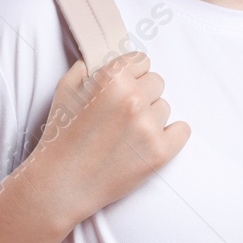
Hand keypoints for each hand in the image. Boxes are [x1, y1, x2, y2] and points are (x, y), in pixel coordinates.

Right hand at [18, 51, 189, 226]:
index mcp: (112, 78)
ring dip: (150, 117)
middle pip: (157, 83)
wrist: (62, 184)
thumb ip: (87, 67)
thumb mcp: (64, 89)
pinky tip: (150, 141)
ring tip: (126, 134)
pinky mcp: (160, 152)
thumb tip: (103, 59)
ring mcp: (148, 127)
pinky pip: (182, 130)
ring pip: (165, 108)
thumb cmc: (60, 137)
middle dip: (141, 94)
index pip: (142, 61)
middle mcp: (133, 99)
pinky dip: (170, 135)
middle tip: (122, 114)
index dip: (131, 75)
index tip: (123, 88)